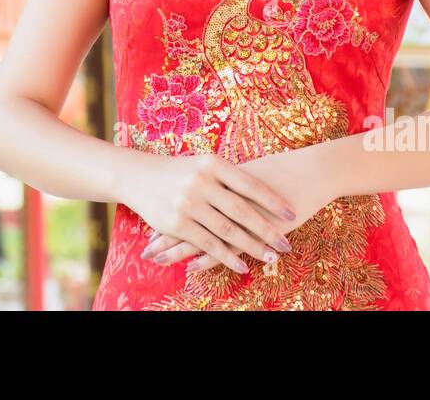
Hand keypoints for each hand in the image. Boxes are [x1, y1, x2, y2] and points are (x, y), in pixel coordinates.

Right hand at [121, 151, 298, 274]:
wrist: (138, 175)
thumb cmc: (178, 170)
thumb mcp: (202, 164)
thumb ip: (227, 176)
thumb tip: (264, 189)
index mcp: (212, 164)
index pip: (249, 184)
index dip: (272, 200)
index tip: (291, 213)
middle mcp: (201, 182)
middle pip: (242, 210)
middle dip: (266, 229)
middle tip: (285, 244)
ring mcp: (188, 203)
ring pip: (227, 230)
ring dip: (251, 247)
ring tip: (271, 258)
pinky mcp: (178, 223)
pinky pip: (208, 244)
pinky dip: (227, 257)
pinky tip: (242, 265)